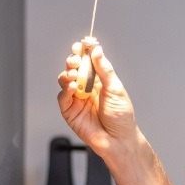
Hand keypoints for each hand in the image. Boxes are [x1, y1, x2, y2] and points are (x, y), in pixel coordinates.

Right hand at [57, 41, 139, 161]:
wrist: (118, 140)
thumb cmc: (121, 117)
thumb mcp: (115, 89)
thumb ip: (104, 70)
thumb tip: (97, 50)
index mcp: (99, 80)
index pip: (88, 61)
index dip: (83, 52)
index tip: (82, 44)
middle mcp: (87, 87)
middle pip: (74, 68)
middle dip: (73, 60)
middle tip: (76, 59)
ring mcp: (77, 99)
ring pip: (65, 80)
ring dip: (68, 74)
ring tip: (74, 73)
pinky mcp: (70, 111)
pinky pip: (63, 97)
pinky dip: (66, 90)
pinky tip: (73, 87)